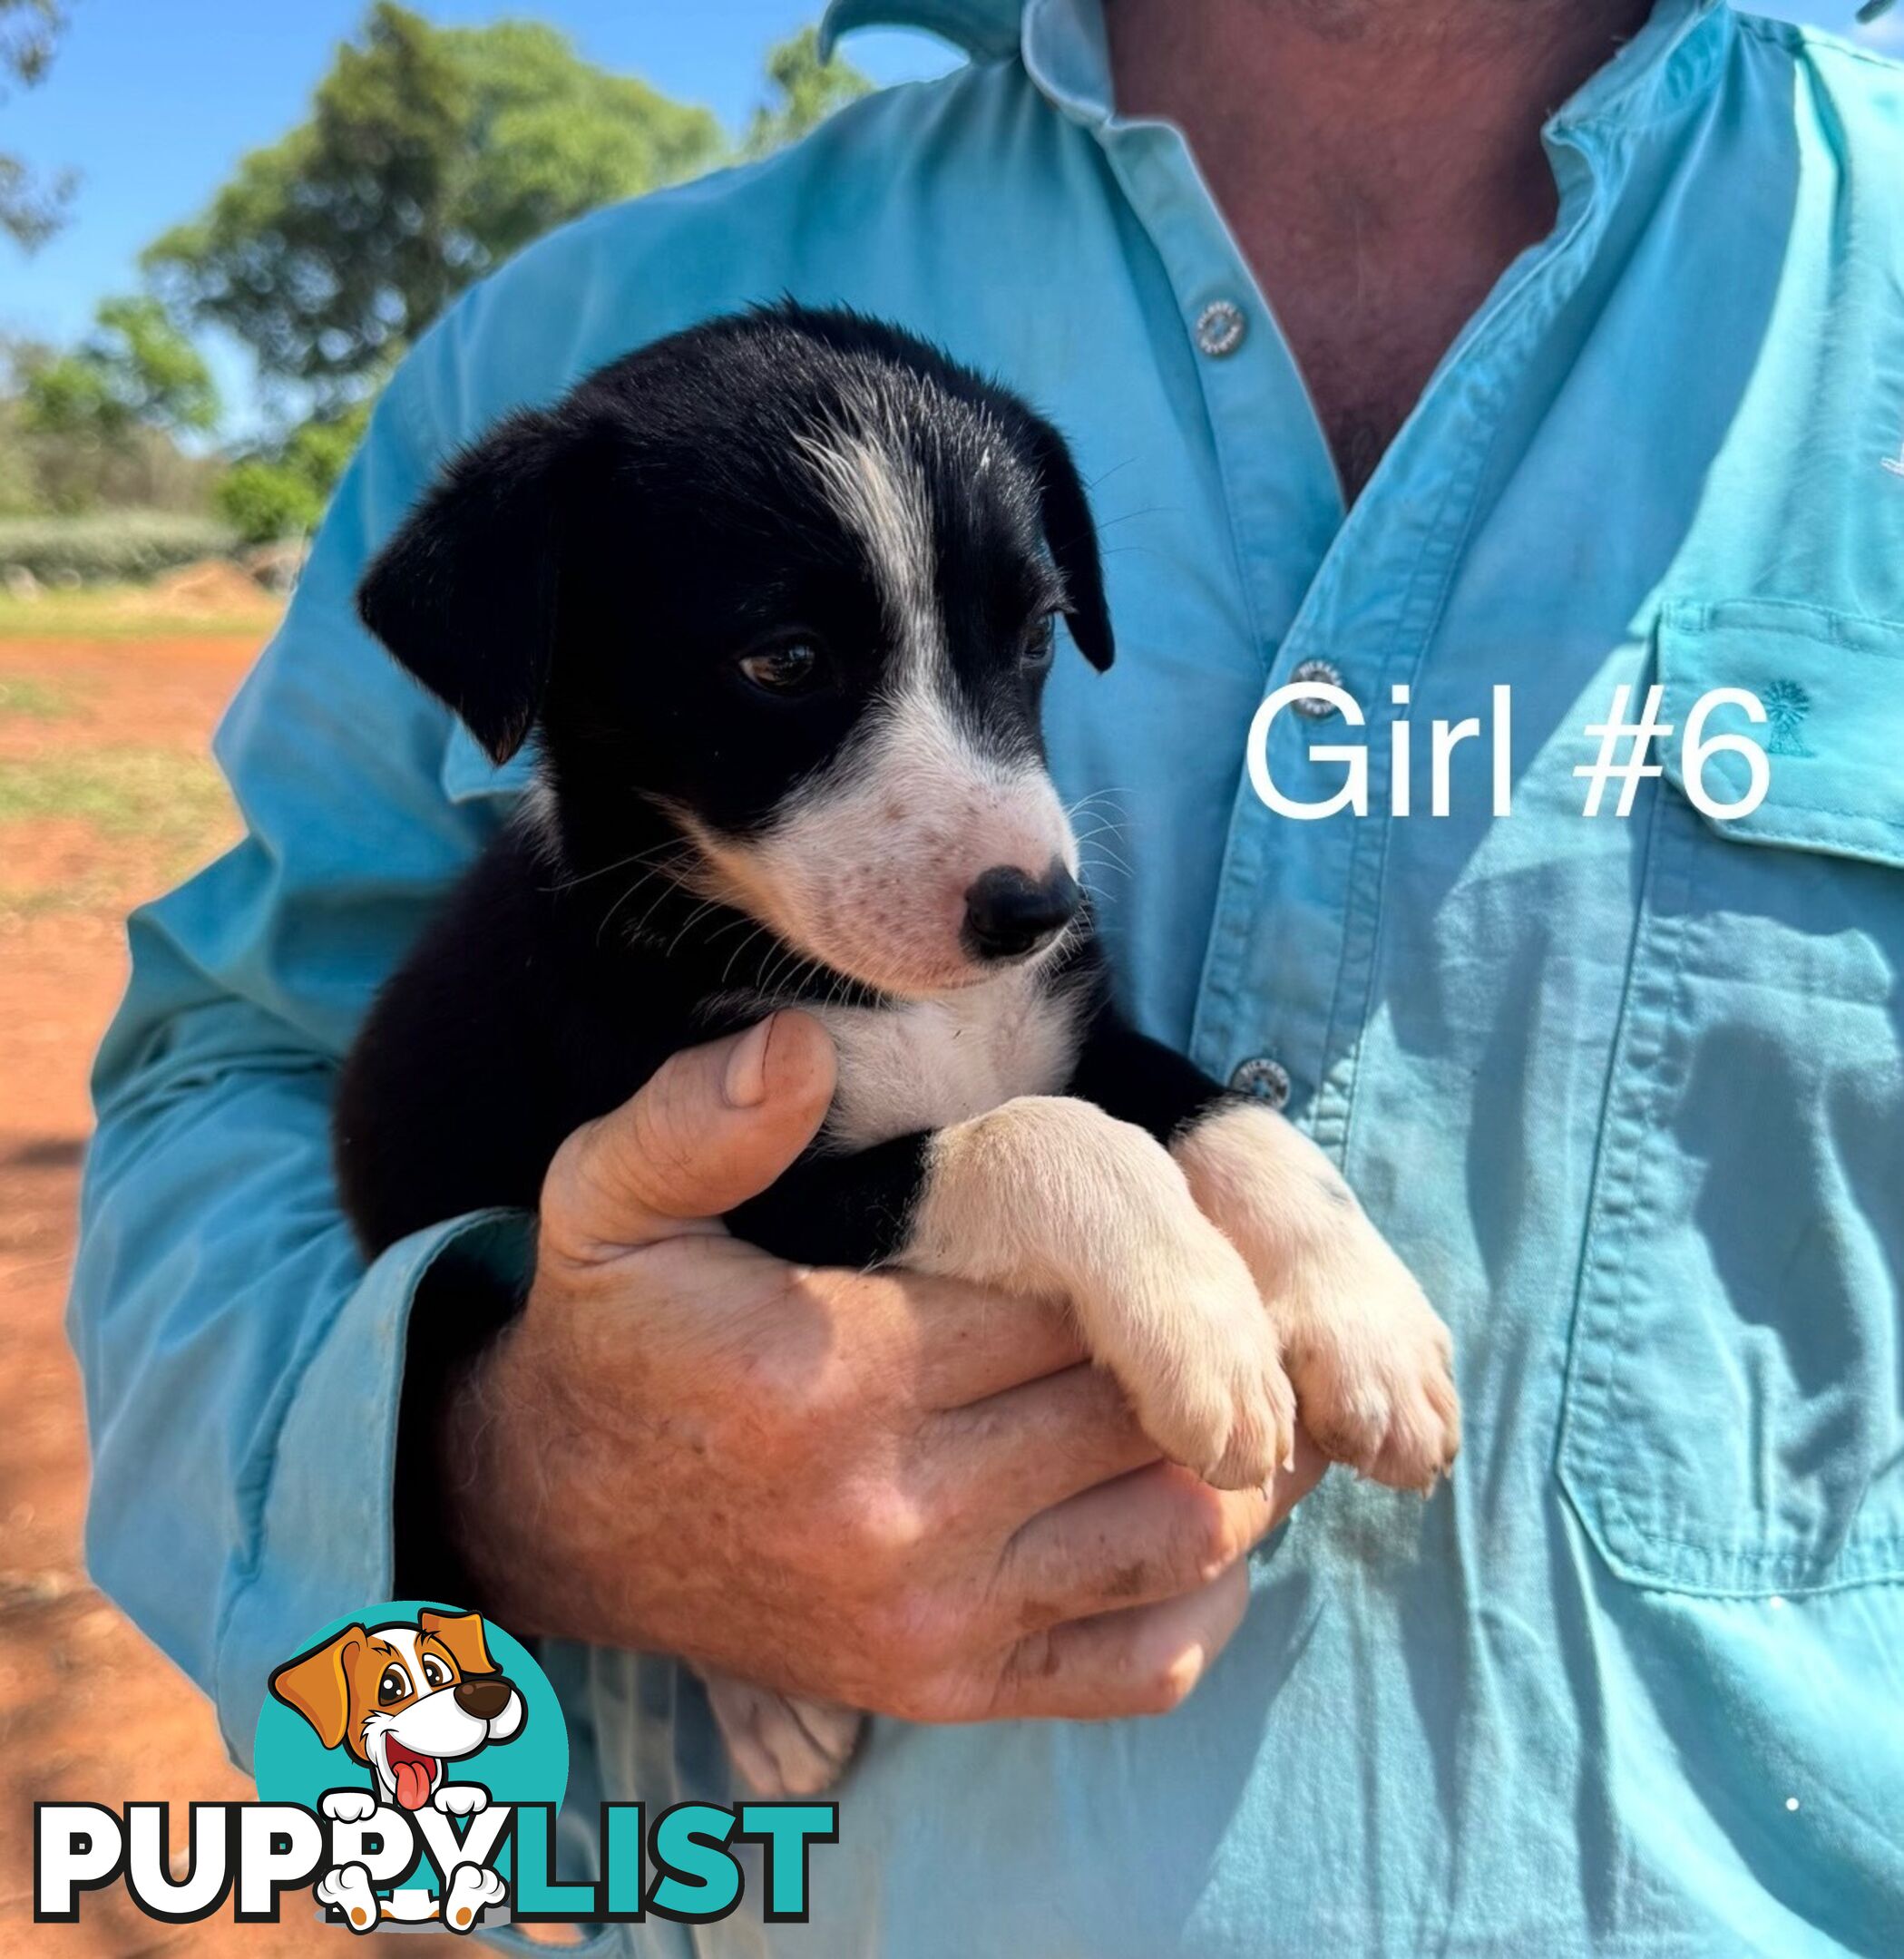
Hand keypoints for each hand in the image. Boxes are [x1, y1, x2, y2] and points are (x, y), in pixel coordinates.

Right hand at [434, 1012, 1323, 1723]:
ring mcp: (933, 1619)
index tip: (1148, 1221)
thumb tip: (797, 1046)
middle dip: (1199, 1351)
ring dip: (1228, 1465)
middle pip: (1137, 1414)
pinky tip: (1186, 1507)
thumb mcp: (605, 1207)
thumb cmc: (614, 1346)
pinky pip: (1140, 1663)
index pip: (1072, 1302)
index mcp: (840, 1376)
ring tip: (1226, 1389)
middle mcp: (899, 1512)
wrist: (555, 1525)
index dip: (1139, 1254)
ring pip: (1173, 1535)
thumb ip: (696, 1122)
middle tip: (1217, 1295)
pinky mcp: (947, 1689)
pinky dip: (1200, 1595)